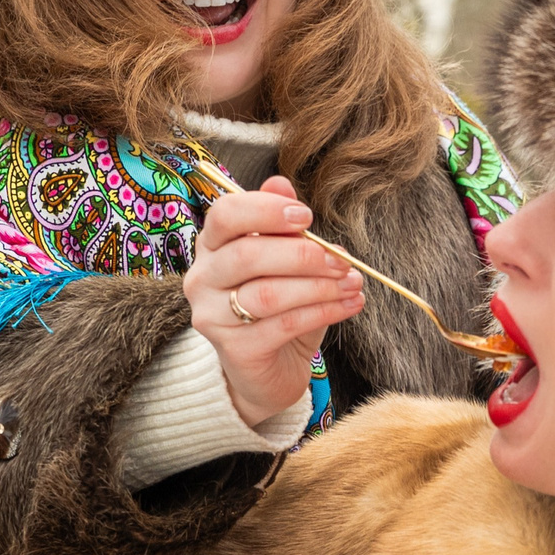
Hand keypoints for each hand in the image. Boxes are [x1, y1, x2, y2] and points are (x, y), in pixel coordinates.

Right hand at [185, 175, 362, 426]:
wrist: (268, 370)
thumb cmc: (278, 308)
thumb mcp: (284, 262)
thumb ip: (281, 225)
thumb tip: (282, 184)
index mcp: (212, 246)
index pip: (225, 215)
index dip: (266, 210)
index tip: (306, 217)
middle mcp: (202, 278)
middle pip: (248, 254)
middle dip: (303, 254)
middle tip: (341, 259)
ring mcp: (212, 316)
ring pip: (268, 293)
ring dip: (319, 286)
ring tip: (352, 284)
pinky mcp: (234, 349)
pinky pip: (284, 324)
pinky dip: (324, 312)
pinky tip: (349, 305)